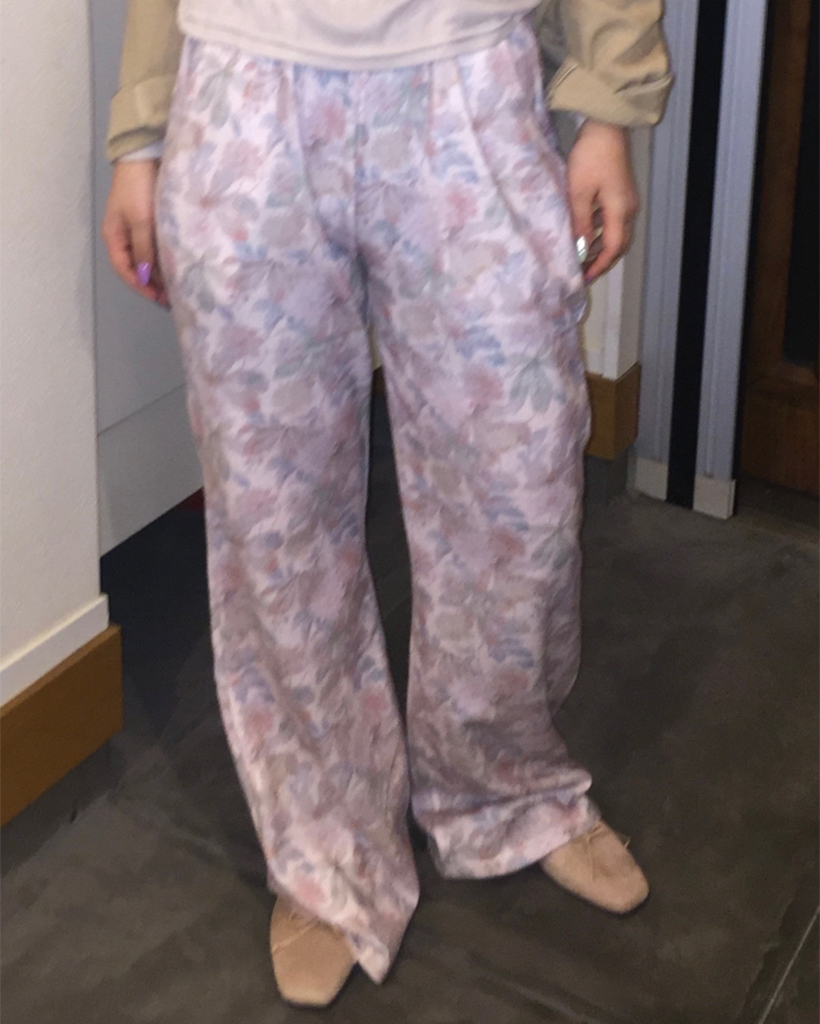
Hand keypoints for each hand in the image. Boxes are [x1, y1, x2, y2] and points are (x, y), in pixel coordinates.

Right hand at [101, 160, 168, 306]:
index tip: (159, 298)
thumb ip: (143, 249)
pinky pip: (155, 247)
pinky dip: (164, 258)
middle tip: (173, 297)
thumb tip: (146, 277)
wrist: (144, 156)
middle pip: (136, 268)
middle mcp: (123, 237)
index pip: (124, 270)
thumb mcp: (141, 221)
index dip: (141, 286)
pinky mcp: (149, 223)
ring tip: (178, 285)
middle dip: (152, 284)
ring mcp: (136, 230)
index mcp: (113, 237)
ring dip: (160, 273)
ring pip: (147, 259)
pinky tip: (178, 265)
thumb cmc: (138, 188)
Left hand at [566, 120, 637, 282]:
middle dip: (600, 261)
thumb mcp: (579, 193)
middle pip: (617, 245)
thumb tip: (579, 250)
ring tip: (580, 257)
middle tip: (582, 272)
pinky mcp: (620, 192)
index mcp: (620, 212)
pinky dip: (599, 232)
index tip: (583, 278)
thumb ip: (580, 223)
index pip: (612, 250)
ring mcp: (626, 201)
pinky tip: (584, 234)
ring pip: (614, 233)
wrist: (606, 126)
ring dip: (599, 247)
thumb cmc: (591, 156)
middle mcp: (628, 209)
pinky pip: (611, 221)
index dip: (598, 267)